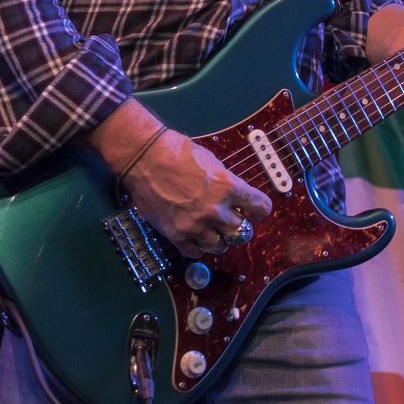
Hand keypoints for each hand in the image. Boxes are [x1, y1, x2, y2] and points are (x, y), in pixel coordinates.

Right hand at [122, 131, 272, 258]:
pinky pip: (195, 252)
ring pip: (219, 246)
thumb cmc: (175, 151)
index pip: (260, 207)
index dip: (259, 208)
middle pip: (241, 231)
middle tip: (230, 220)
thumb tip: (233, 196)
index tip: (255, 210)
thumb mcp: (211, 160)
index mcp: (228, 186)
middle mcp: (215, 209)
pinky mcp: (176, 234)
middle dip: (237, 224)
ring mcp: (195, 224)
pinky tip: (194, 235)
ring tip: (210, 230)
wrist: (142, 156)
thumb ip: (225, 182)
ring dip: (217, 238)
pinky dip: (197, 246)